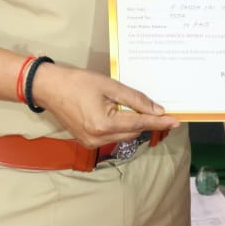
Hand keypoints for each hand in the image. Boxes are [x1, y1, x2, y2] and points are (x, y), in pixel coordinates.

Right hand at [32, 63, 179, 148]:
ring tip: (133, 109)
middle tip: (158, 109)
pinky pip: (111, 137)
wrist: (48, 88)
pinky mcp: (87, 142)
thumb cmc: (77, 82)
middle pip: (133, 131)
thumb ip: (134, 99)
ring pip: (123, 136)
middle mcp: (98, 138)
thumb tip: (156, 110)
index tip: (176, 121)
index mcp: (104, 124)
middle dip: (146, 121)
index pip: (140, 123)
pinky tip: (118, 114)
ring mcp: (91, 143)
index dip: (160, 122)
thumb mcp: (109, 85)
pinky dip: (119, 127)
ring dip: (132, 124)